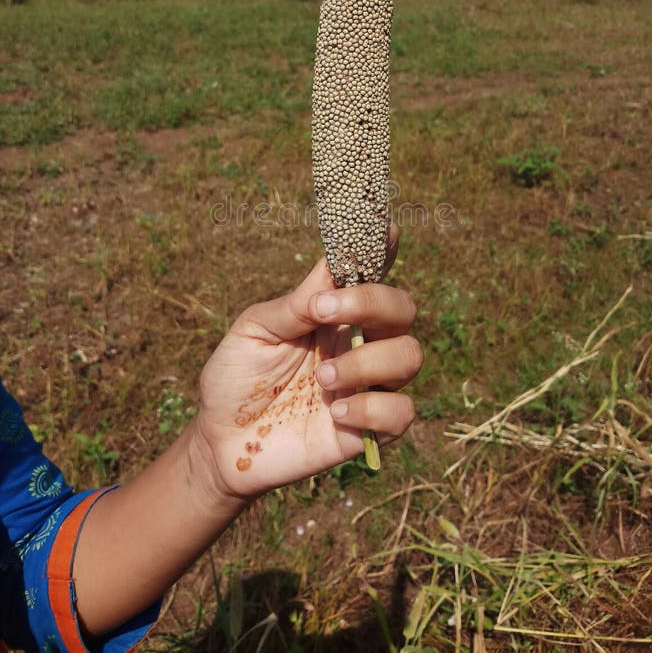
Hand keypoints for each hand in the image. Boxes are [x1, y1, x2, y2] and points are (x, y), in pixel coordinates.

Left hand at [195, 232, 421, 499]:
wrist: (221, 443)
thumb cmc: (236, 378)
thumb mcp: (256, 330)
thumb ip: (296, 303)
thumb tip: (333, 264)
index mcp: (333, 313)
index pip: (371, 274)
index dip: (384, 249)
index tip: (385, 229)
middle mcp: (358, 342)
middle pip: (402, 308)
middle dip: (374, 302)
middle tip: (325, 313)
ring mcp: (367, 385)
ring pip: (409, 356)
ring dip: (367, 361)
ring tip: (323, 378)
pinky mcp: (367, 429)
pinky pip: (402, 412)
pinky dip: (375, 408)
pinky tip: (337, 412)